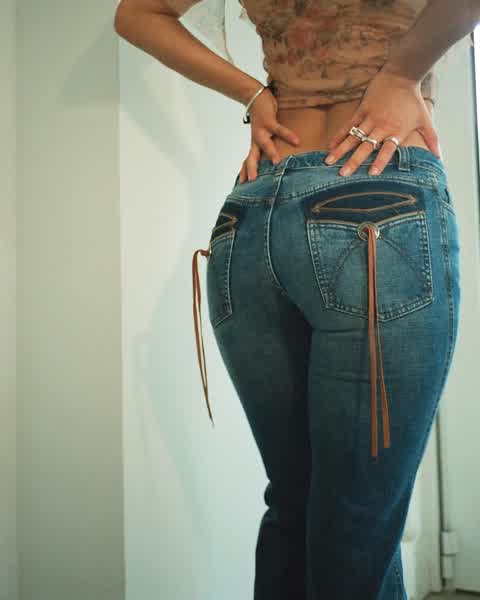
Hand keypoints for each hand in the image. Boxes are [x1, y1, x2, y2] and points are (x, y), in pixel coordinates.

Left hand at [238, 86, 299, 182]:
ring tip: (277, 163)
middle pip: (251, 157)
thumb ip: (267, 149)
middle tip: (252, 181)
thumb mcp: (263, 137)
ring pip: (264, 144)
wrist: (255, 99)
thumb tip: (277, 163)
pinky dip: (288, 135)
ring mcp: (261, 131)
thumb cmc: (261, 121)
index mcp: (254, 146)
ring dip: (271, 153)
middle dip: (251, 168)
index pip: (247, 162)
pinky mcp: (269, 122)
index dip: (244, 173)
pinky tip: (297, 141)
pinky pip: (279, 130)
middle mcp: (256, 141)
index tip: (242, 186)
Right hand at [324, 68, 441, 176]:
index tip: (371, 173)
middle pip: (366, 147)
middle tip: (343, 174)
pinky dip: (339, 136)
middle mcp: (382, 126)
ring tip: (329, 161)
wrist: (401, 75)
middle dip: (354, 161)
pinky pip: (348, 125)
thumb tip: (439, 157)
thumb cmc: (413, 100)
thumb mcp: (425, 120)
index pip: (387, 149)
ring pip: (353, 137)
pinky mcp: (362, 110)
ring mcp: (370, 118)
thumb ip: (431, 139)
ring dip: (341, 150)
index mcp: (396, 131)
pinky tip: (330, 146)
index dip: (380, 161)